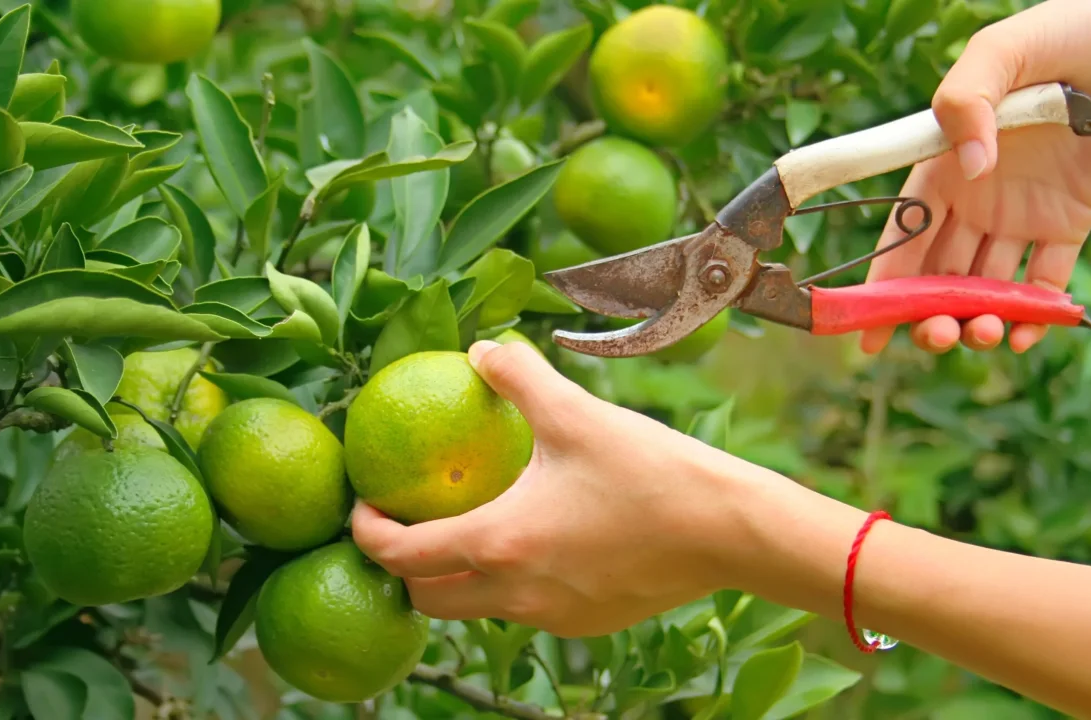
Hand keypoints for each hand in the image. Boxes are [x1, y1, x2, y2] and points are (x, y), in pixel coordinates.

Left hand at [349, 340, 762, 636]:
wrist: (726, 530)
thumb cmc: (650, 471)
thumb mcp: (576, 413)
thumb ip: (518, 376)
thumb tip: (481, 349)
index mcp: (498, 543)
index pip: (400, 555)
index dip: (367, 532)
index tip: (365, 506)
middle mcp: (513, 594)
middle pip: (426, 599)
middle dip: (403, 568)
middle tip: (409, 522)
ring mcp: (550, 617)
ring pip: (476, 609)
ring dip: (457, 577)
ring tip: (470, 527)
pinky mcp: (585, 623)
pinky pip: (524, 610)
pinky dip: (508, 584)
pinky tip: (537, 541)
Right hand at [860, 0, 1090, 354]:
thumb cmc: (1067, 34)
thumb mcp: (1001, 51)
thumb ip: (967, 101)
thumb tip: (970, 168)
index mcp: (945, 164)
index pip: (905, 233)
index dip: (884, 282)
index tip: (867, 328)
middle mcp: (976, 198)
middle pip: (940, 272)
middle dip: (930, 312)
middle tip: (936, 334)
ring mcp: (1021, 215)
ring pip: (987, 285)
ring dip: (978, 318)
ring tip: (984, 333)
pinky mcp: (1068, 224)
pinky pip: (1045, 281)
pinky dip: (1035, 314)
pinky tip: (1025, 335)